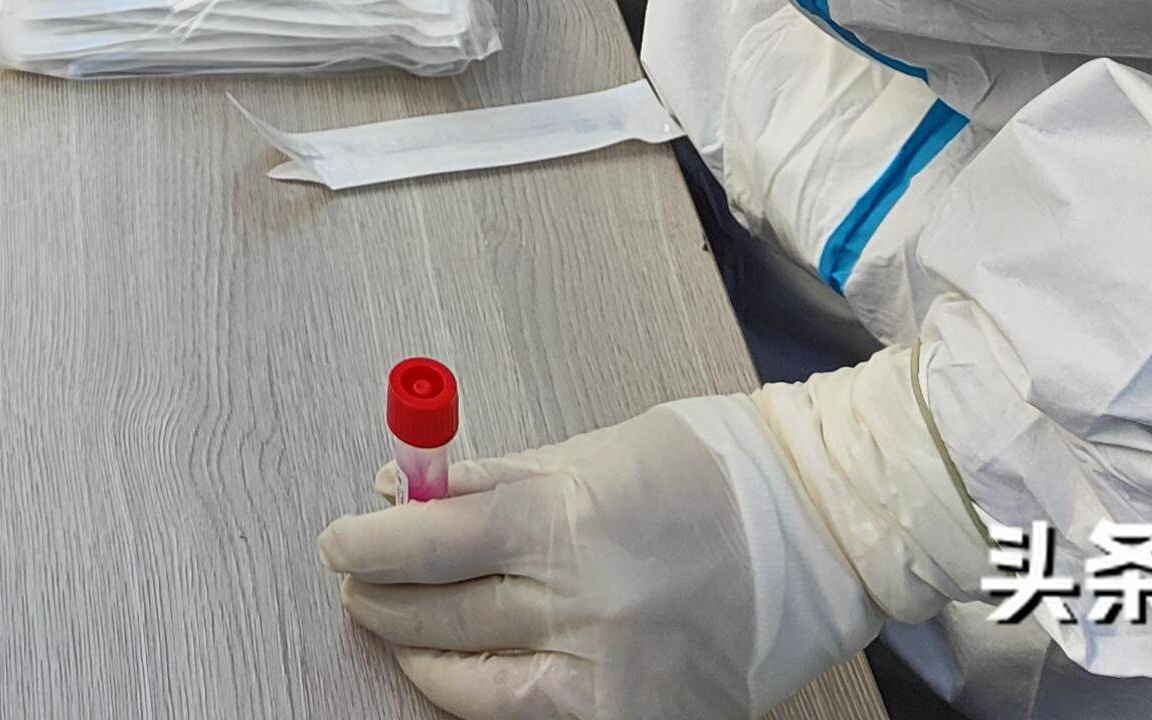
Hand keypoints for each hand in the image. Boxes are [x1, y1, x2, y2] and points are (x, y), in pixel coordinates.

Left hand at [324, 402, 774, 718]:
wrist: (812, 534)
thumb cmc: (698, 478)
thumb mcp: (583, 456)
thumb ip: (490, 482)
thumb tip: (401, 493)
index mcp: (570, 522)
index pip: (432, 542)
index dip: (368, 544)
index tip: (338, 542)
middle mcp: (587, 608)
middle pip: (441, 616)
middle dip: (381, 598)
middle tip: (356, 580)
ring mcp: (613, 681)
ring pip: (472, 688)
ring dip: (421, 655)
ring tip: (402, 626)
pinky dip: (486, 699)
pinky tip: (468, 670)